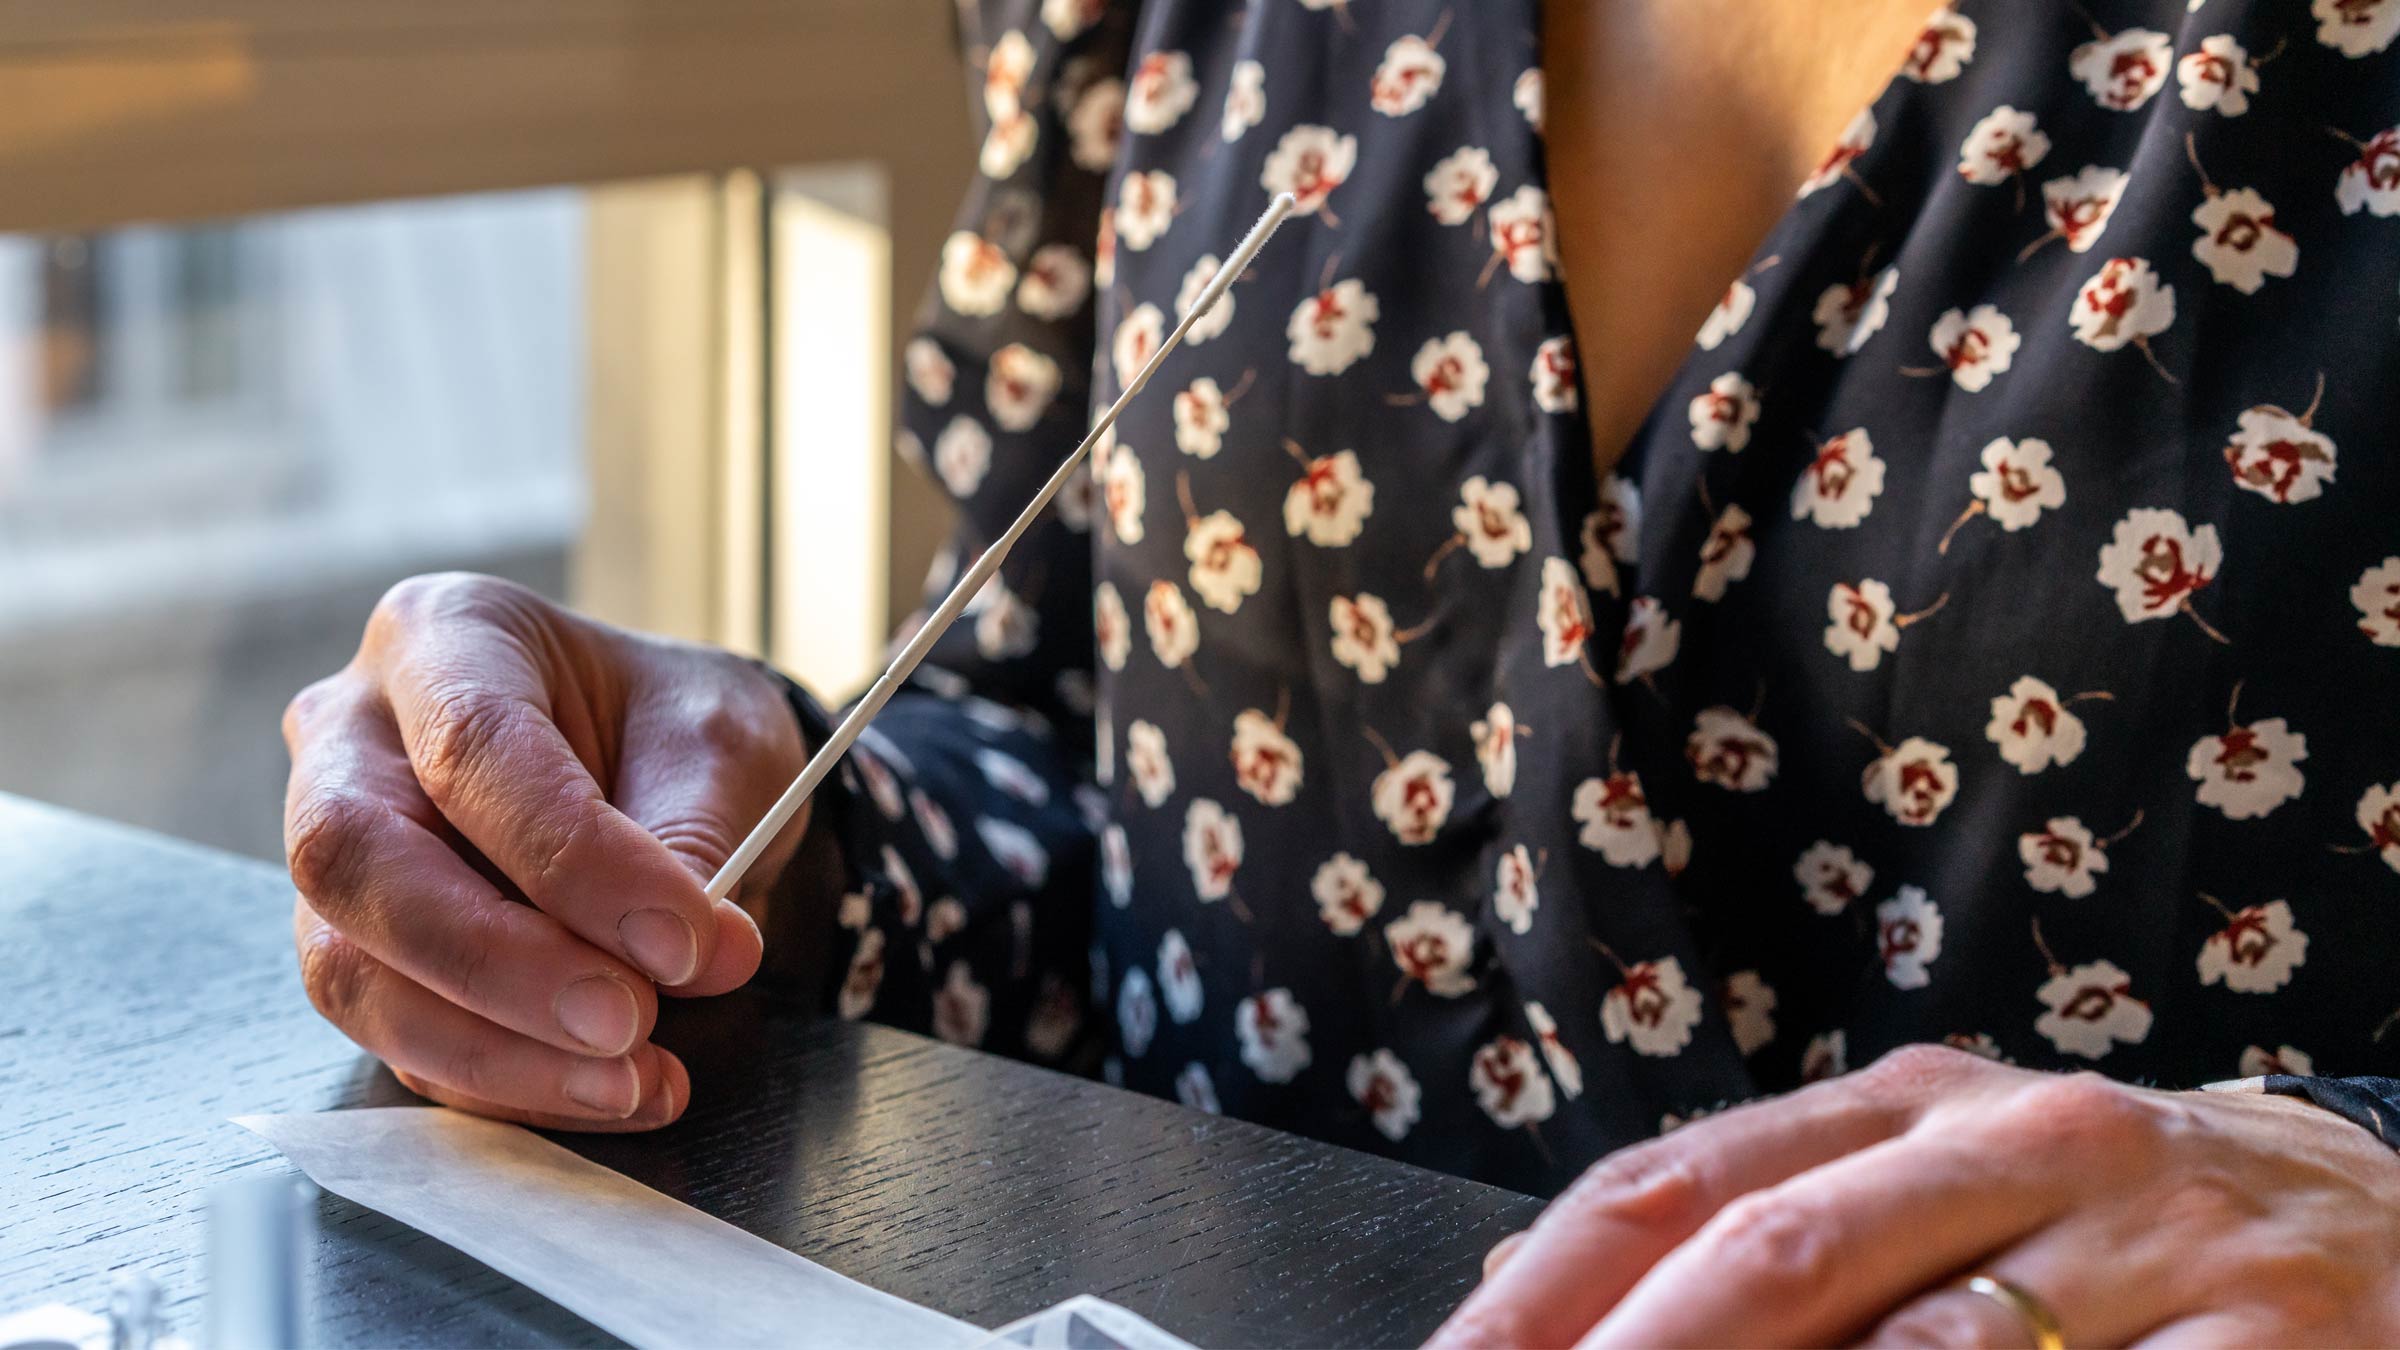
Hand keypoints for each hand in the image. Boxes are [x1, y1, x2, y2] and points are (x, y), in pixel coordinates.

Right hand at [283, 573, 811, 1129]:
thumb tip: (687, 961)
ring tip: (635, 1080)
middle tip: (629, 1023)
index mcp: (446, 635)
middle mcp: (354, 735)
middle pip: (357, 859)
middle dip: (496, 963)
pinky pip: (399, 1039)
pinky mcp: (364, 956)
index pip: (475, 746)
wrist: (673, 775)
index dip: (574, 858)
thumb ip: (695, 843)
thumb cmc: (679, 729)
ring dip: (497, 1051)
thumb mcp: (719, 746)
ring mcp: (342, 854)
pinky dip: (509, 1084)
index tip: (686, 940)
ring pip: (352, 970)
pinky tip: (616, 1092)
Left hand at [1432, 1045, 2399, 1346]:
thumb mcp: (1941, 1190)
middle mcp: (2021, 1142)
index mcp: (1908, 1104)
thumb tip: (1545, 1299)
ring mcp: (2156, 1241)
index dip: (1539, 1295)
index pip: (1674, 1184)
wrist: (2389, 1224)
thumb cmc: (2114, 1229)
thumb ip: (1778, 1233)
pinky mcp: (2278, 1348)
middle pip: (1775, 1258)